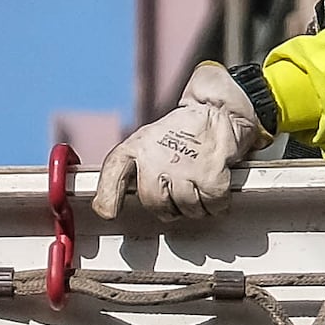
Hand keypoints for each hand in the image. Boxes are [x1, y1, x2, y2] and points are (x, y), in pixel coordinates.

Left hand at [94, 60, 271, 217]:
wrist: (216, 111)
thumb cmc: (180, 134)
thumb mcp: (146, 144)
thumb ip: (132, 172)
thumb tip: (110, 209)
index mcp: (136, 148)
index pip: (114, 173)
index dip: (108, 197)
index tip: (107, 213)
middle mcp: (156, 157)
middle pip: (155, 204)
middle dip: (169, 207)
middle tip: (178, 190)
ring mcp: (184, 167)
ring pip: (186, 209)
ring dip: (195, 205)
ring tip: (197, 182)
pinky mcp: (211, 176)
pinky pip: (211, 207)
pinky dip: (217, 203)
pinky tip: (213, 184)